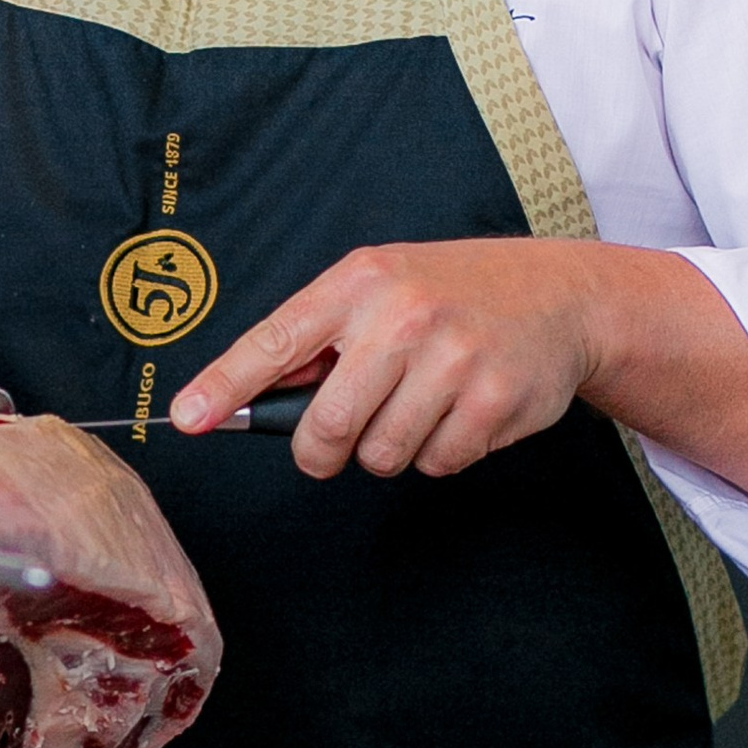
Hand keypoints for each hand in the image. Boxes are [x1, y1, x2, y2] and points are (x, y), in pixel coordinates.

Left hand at [173, 240, 598, 480]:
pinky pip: (436, 464)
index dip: (225, 386)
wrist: (560, 294)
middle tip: (337, 442)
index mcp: (359, 283)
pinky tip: (461, 410)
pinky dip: (441, 451)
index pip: (274, 341)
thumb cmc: (452, 294)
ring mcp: (452, 359)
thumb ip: (319, 337)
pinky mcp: (493, 401)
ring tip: (420, 404)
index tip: (187, 419)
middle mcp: (403, 316)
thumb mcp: (381, 287)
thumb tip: (246, 399)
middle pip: (327, 426)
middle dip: (323, 450)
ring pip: (382, 455)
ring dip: (392, 448)